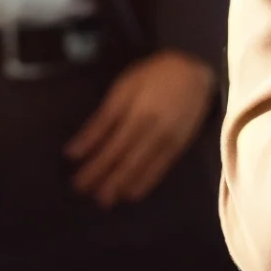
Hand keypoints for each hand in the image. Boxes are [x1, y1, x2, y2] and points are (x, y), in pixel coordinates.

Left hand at [65, 50, 215, 207]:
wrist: (195, 70)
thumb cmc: (152, 76)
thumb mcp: (123, 90)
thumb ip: (101, 120)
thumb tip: (75, 149)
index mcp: (137, 113)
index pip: (110, 147)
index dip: (94, 166)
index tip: (77, 181)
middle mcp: (153, 129)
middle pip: (125, 161)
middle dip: (104, 180)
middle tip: (86, 194)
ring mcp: (169, 139)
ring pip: (142, 167)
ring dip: (122, 185)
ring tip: (105, 200)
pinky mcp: (180, 145)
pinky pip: (161, 168)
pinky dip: (146, 182)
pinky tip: (132, 193)